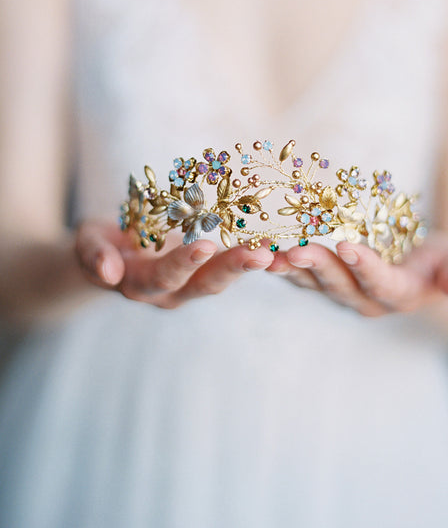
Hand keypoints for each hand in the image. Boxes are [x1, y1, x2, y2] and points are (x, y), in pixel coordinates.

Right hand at [75, 219, 273, 308]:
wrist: (110, 255)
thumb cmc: (97, 245)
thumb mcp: (87, 245)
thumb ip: (94, 256)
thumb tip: (108, 272)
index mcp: (142, 284)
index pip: (166, 276)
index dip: (184, 262)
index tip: (205, 244)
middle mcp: (171, 291)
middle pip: (205, 284)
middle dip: (233, 269)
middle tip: (261, 254)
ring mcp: (190, 284)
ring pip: (222, 279)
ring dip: (249, 265)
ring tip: (275, 249)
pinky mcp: (204, 270)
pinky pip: (230, 265)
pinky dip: (252, 256)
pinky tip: (275, 243)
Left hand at [267, 232, 447, 316]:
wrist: (426, 268)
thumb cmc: (444, 260)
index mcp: (398, 295)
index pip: (380, 283)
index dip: (364, 267)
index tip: (347, 246)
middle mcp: (367, 300)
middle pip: (340, 286)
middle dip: (317, 268)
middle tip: (295, 251)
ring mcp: (344, 293)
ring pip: (314, 284)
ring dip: (291, 271)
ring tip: (269, 257)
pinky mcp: (327, 283)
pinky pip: (302, 276)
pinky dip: (283, 266)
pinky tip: (263, 254)